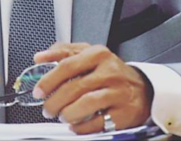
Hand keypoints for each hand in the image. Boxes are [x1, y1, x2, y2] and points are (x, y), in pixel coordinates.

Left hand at [31, 42, 152, 134]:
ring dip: (67, 114)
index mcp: (98, 54)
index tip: (38, 91)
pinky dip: (81, 127)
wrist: (142, 89)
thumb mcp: (90, 55)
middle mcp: (109, 72)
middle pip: (74, 87)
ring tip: (62, 116)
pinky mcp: (123, 113)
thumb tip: (40, 57)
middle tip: (48, 109)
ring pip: (85, 105)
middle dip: (55, 102)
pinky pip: (97, 123)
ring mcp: (118, 92)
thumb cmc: (110, 72)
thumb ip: (64, 52)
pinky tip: (76, 125)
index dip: (49, 80)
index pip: (67, 65)